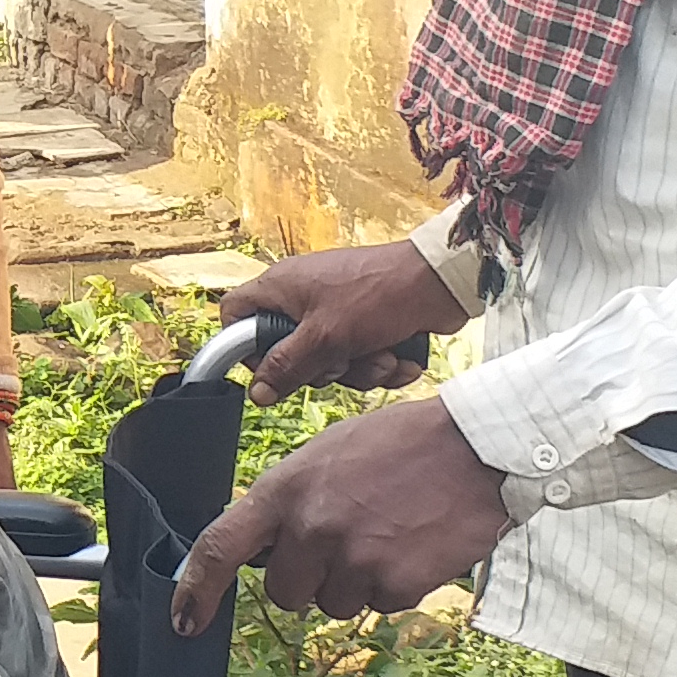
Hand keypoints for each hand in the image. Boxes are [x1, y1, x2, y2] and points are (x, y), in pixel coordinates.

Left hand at [170, 395, 513, 630]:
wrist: (475, 447)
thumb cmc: (399, 444)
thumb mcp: (325, 456)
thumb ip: (289, 501)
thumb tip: (265, 550)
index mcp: (284, 489)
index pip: (219, 547)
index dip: (196, 590)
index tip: (184, 619)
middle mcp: (311, 527)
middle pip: (285, 593)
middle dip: (308, 578)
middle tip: (344, 541)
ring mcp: (353, 558)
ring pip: (333, 604)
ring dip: (354, 582)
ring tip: (385, 533)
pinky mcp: (395, 584)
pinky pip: (379, 606)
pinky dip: (393, 585)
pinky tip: (412, 545)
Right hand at [222, 241, 468, 398]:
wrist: (440, 284)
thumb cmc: (379, 293)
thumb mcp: (325, 337)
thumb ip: (287, 367)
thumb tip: (257, 392)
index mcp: (282, 286)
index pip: (236, 314)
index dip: (244, 346)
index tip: (270, 367)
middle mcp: (304, 296)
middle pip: (288, 351)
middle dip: (320, 369)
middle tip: (338, 361)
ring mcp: (337, 310)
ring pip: (329, 361)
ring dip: (359, 371)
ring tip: (381, 357)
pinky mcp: (367, 323)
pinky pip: (360, 358)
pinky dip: (380, 364)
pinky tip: (399, 358)